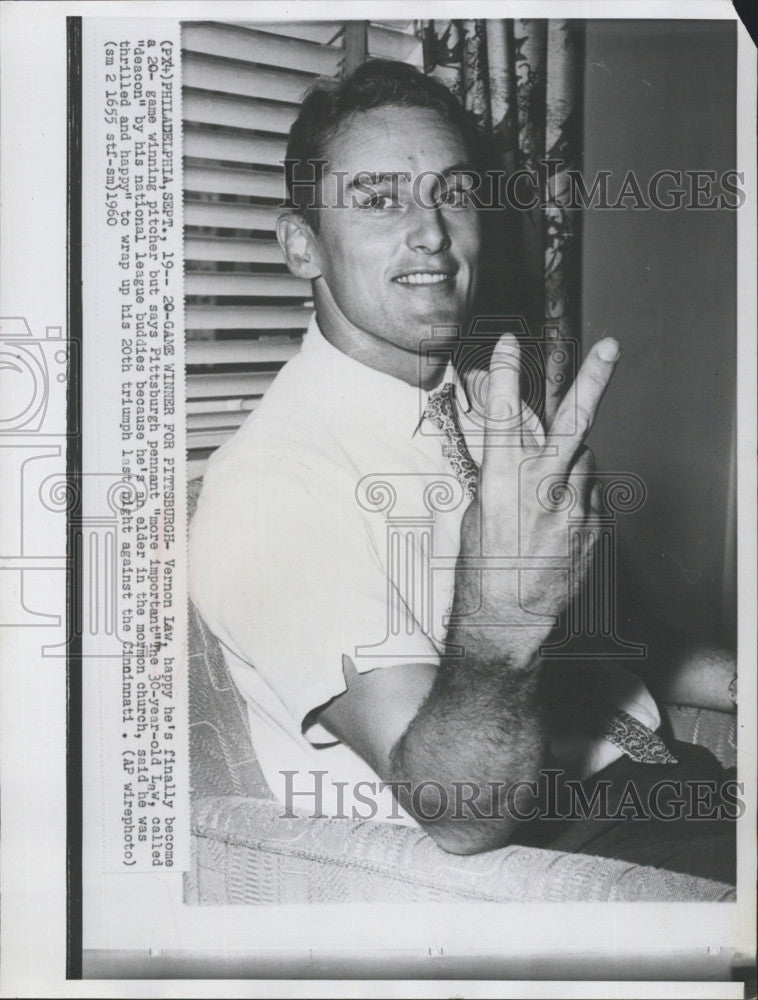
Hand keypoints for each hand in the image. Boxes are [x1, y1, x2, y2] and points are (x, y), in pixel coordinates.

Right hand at [453, 333, 619, 668]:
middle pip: (574, 421)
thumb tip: (513, 450)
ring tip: (547, 498)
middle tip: (612, 348)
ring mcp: (575, 508)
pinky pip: (591, 497)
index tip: (508, 345)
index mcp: (503, 481)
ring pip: (585, 463)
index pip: (504, 413)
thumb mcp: (476, 514)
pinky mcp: (595, 528)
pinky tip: (558, 524)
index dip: (505, 373)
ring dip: (571, 466)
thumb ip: (501, 477)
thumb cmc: (481, 571)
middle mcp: (544, 488)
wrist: (510, 621)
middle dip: (594, 380)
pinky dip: (578, 499)